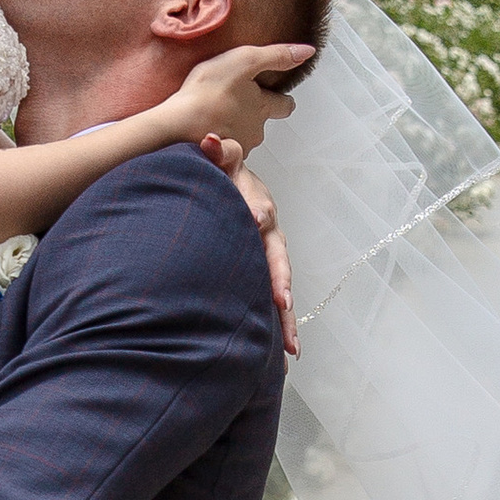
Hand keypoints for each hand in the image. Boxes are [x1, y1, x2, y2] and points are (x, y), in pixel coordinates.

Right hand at [171, 43, 312, 156]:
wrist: (176, 126)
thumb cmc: (207, 92)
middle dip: (252, 114)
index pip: (285, 106)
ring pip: (240, 137)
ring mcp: (236, 147)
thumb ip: (276, 56)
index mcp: (263, 108)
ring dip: (231, 127)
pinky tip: (201, 131)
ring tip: (215, 115)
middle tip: (237, 102)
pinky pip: (221, 149)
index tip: (282, 98)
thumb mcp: (244, 61)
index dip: (284, 100)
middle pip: (260, 122)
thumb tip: (307, 51)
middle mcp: (254, 131)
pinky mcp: (216, 158)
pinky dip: (215, 140)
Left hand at [198, 137, 298, 350]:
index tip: (258, 228)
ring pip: (279, 290)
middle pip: (278, 261)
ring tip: (290, 350)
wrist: (227, 186)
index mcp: (258, 207)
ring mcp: (266, 259)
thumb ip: (217, 152)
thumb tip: (209, 140)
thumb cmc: (221, 174)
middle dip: (280, 284)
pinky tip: (280, 359)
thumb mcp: (219, 160)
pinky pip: (270, 304)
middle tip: (282, 305)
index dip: (258, 220)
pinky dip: (276, 328)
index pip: (258, 214)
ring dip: (285, 319)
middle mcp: (269, 236)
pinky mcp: (259, 277)